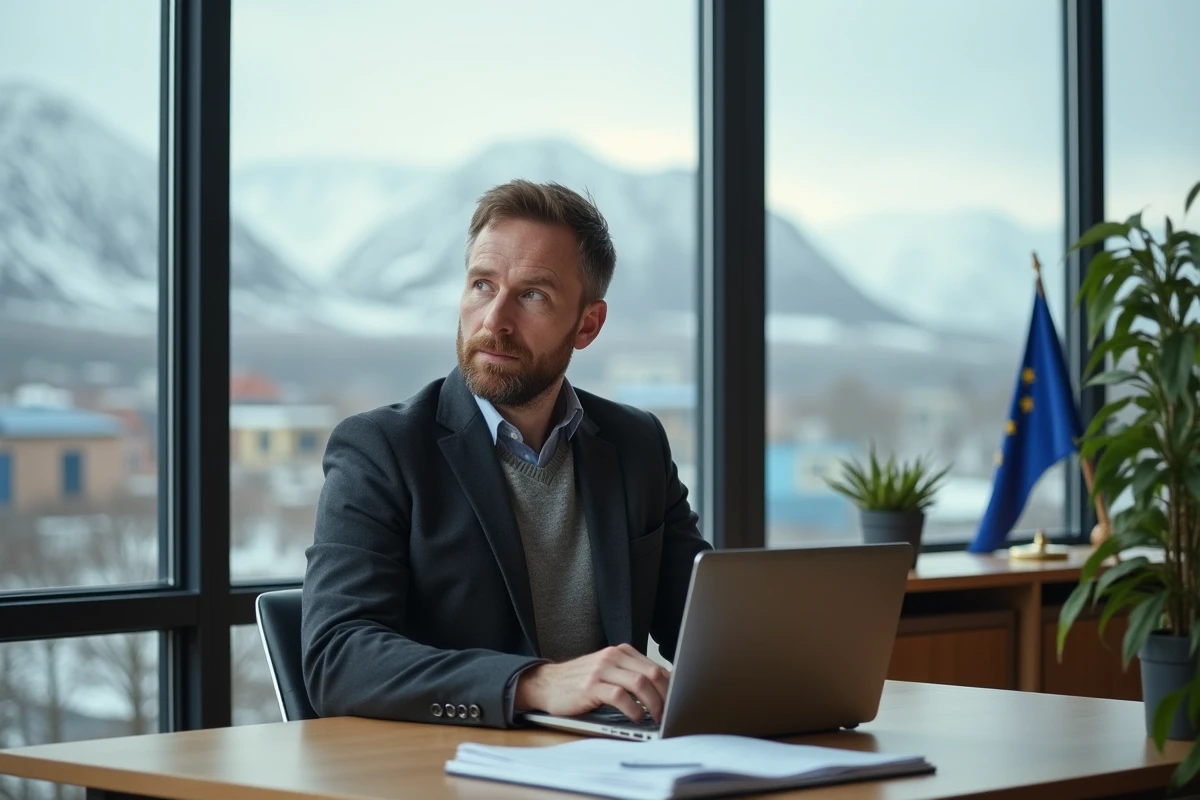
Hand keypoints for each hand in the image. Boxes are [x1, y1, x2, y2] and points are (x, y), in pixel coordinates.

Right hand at [515, 644, 670, 722]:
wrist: (547, 683)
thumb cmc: (580, 681)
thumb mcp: (607, 671)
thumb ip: (630, 675)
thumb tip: (662, 690)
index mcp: (620, 652)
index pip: (655, 666)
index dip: (671, 685)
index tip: (679, 701)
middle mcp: (612, 656)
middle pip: (652, 672)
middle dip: (666, 695)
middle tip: (670, 713)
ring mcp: (601, 670)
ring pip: (639, 683)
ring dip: (653, 703)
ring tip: (657, 718)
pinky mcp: (590, 686)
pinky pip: (619, 695)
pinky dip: (633, 709)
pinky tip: (636, 718)